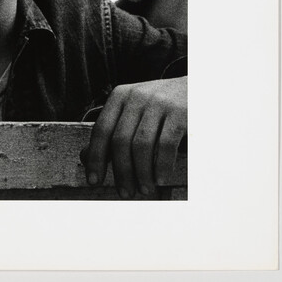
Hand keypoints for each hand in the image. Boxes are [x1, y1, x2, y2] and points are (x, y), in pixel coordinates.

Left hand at [82, 76, 186, 197]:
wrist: (196, 89)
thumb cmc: (160, 106)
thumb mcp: (133, 111)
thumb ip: (112, 130)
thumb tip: (84, 157)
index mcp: (120, 95)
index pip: (101, 129)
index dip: (95, 157)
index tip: (94, 180)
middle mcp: (136, 96)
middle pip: (120, 140)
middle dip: (121, 171)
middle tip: (125, 193)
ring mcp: (158, 103)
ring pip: (141, 145)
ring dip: (141, 173)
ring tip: (144, 189)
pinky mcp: (179, 113)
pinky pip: (165, 145)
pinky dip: (161, 166)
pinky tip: (160, 179)